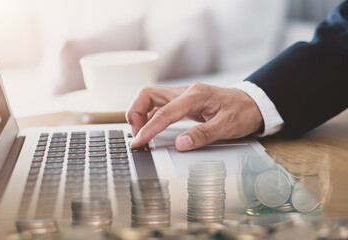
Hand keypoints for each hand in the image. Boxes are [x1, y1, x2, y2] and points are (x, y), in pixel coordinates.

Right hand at [126, 83, 262, 150]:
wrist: (251, 104)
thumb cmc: (241, 112)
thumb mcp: (227, 126)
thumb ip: (203, 135)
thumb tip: (180, 144)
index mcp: (195, 95)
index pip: (164, 112)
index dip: (148, 129)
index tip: (139, 142)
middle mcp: (185, 92)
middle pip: (148, 94)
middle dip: (135, 113)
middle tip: (138, 135)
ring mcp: (182, 95)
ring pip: (150, 98)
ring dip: (140, 114)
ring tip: (142, 133)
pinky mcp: (182, 102)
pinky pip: (159, 106)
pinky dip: (150, 116)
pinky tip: (152, 128)